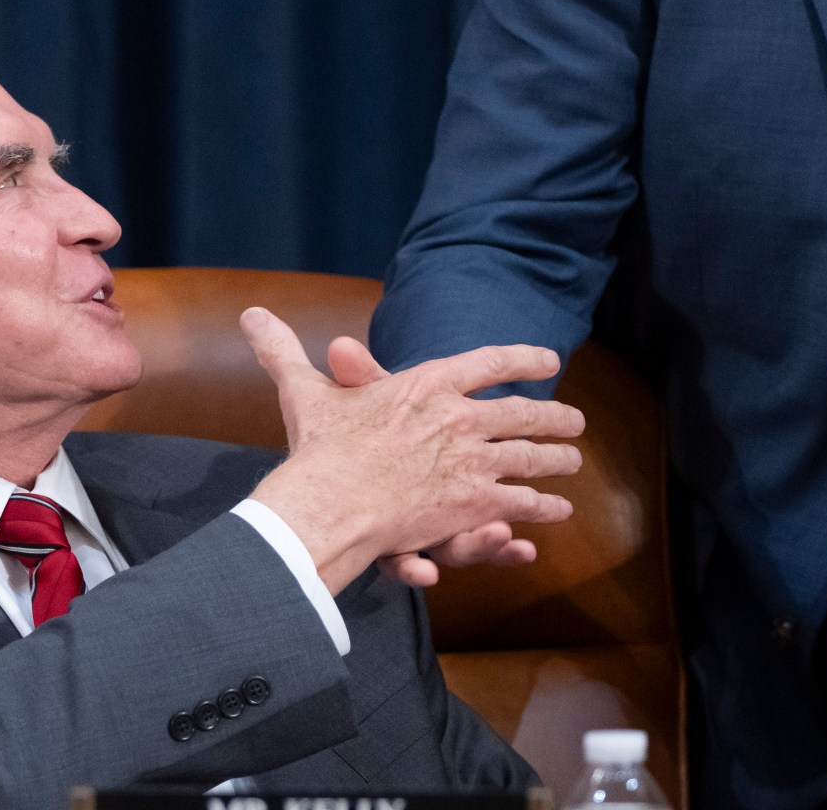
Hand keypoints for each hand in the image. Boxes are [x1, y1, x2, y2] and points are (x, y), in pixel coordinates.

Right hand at [242, 308, 583, 593]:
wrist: (329, 501)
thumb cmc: (318, 448)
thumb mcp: (304, 392)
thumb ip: (284, 351)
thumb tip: (251, 313)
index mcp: (427, 384)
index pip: (486, 362)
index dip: (521, 357)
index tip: (548, 358)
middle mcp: (459, 418)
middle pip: (522, 412)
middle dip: (553, 415)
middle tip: (575, 419)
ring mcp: (471, 461)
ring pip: (529, 458)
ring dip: (555, 460)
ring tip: (572, 463)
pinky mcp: (472, 505)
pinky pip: (517, 504)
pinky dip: (538, 509)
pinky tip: (556, 513)